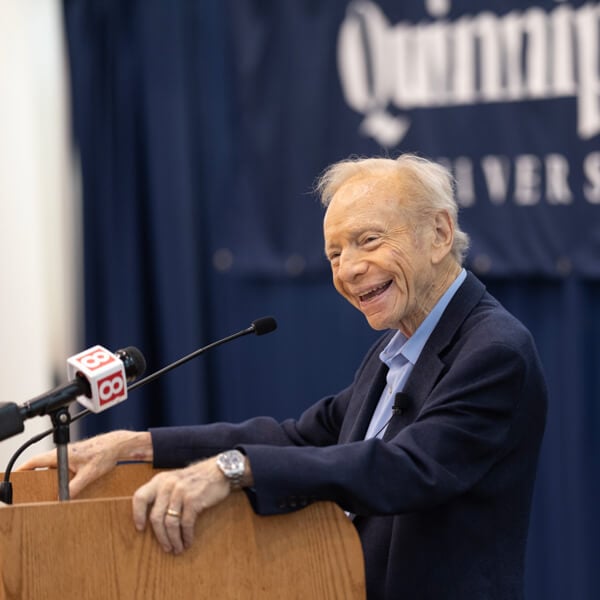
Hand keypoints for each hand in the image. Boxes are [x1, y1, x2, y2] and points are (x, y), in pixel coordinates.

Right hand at [16, 430, 152, 496]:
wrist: (117, 445)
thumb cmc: (104, 453)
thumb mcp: (89, 474)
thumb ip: (75, 487)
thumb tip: (64, 500)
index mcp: (61, 454)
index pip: (35, 461)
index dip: (23, 470)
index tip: (16, 478)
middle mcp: (63, 454)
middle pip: (41, 466)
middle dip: (34, 477)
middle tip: (29, 491)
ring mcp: (69, 455)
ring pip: (53, 468)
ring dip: (49, 478)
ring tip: (47, 491)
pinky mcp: (76, 458)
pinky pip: (62, 469)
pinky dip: (60, 477)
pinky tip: (65, 487)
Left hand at [132, 458, 231, 554]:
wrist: (220, 470)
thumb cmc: (196, 478)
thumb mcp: (175, 480)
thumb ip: (163, 493)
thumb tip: (154, 519)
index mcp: (160, 480)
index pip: (139, 497)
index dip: (137, 514)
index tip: (140, 529)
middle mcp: (168, 485)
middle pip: (156, 517)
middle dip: (160, 536)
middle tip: (166, 547)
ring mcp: (180, 492)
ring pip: (170, 523)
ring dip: (173, 539)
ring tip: (177, 548)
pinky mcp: (193, 499)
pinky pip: (186, 523)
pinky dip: (186, 536)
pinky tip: (188, 541)